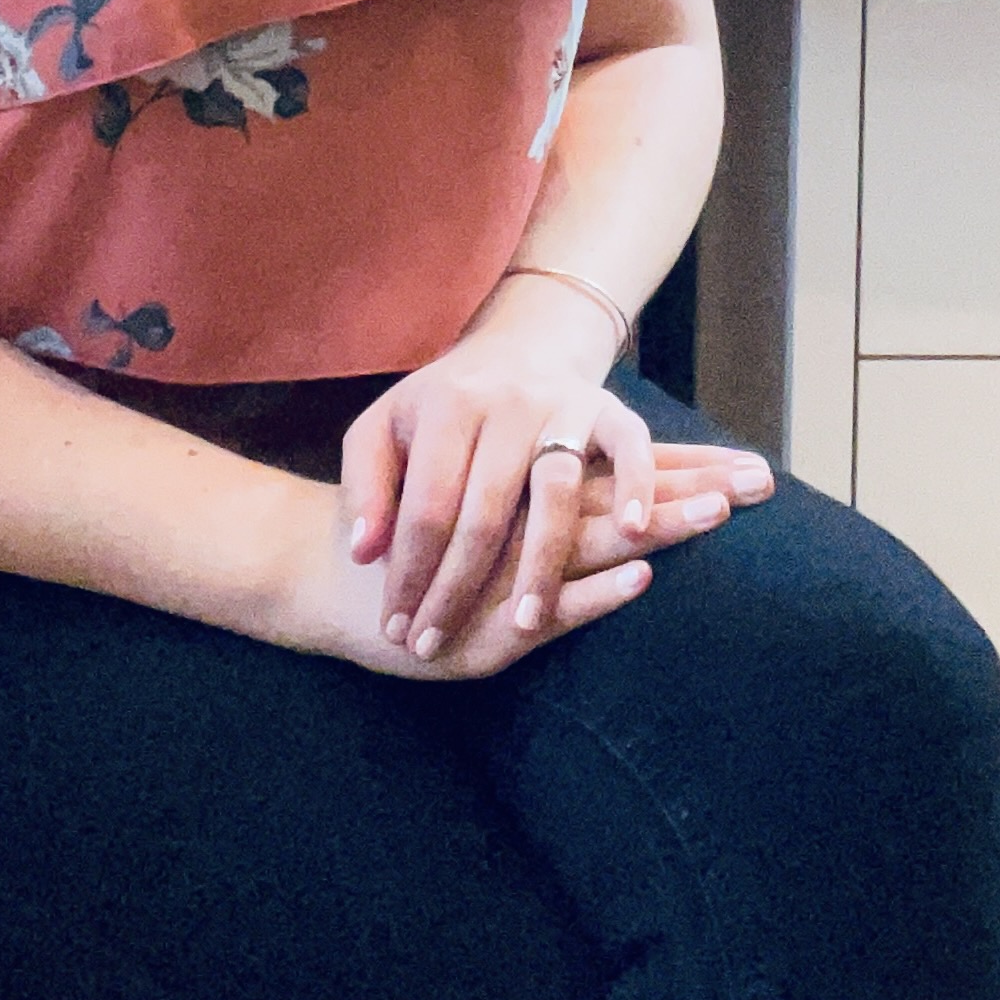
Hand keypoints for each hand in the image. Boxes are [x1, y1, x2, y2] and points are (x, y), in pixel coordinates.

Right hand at [299, 444, 776, 682]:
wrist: (325, 575)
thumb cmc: (407, 542)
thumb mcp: (470, 513)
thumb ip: (534, 502)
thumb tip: (611, 490)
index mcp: (529, 492)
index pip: (626, 479)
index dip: (690, 474)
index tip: (759, 474)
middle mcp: (526, 521)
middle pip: (623, 501)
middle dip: (694, 493)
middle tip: (761, 486)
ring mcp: (511, 572)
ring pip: (594, 540)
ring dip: (660, 525)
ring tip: (719, 514)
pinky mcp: (490, 627)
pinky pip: (552, 606)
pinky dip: (597, 592)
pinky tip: (638, 575)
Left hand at [340, 273, 654, 660]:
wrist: (514, 353)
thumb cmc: (440, 411)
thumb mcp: (383, 430)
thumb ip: (366, 486)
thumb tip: (365, 553)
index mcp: (447, 406)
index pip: (428, 503)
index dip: (410, 570)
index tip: (395, 626)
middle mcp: (507, 403)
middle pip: (486, 510)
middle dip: (459, 587)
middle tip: (435, 646)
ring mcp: (562, 406)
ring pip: (557, 492)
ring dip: (543, 564)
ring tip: (524, 623)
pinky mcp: (609, 410)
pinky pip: (631, 448)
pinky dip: (635, 486)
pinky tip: (629, 535)